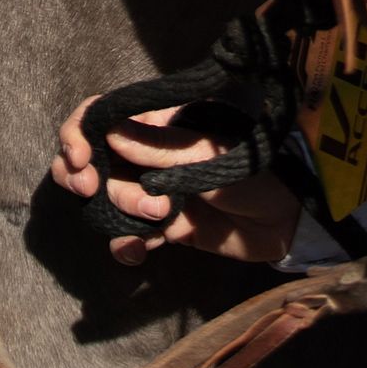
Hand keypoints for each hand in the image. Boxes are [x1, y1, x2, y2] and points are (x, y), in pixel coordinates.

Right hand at [52, 98, 300, 267]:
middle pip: (93, 160)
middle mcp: (147, 154)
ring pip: (108, 200)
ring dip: (121, 210)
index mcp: (157, 123)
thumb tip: (111, 135)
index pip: (101, 116)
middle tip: (92, 189)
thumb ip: (160, 148)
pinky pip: (128, 235)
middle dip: (86, 176)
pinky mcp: (164, 228)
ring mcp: (153, 191)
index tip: (79, 157)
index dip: (78, 132)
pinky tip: (138, 251)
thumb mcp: (208, 153)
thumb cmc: (254, 169)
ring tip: (159, 219)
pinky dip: (126, 243)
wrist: (287, 220)